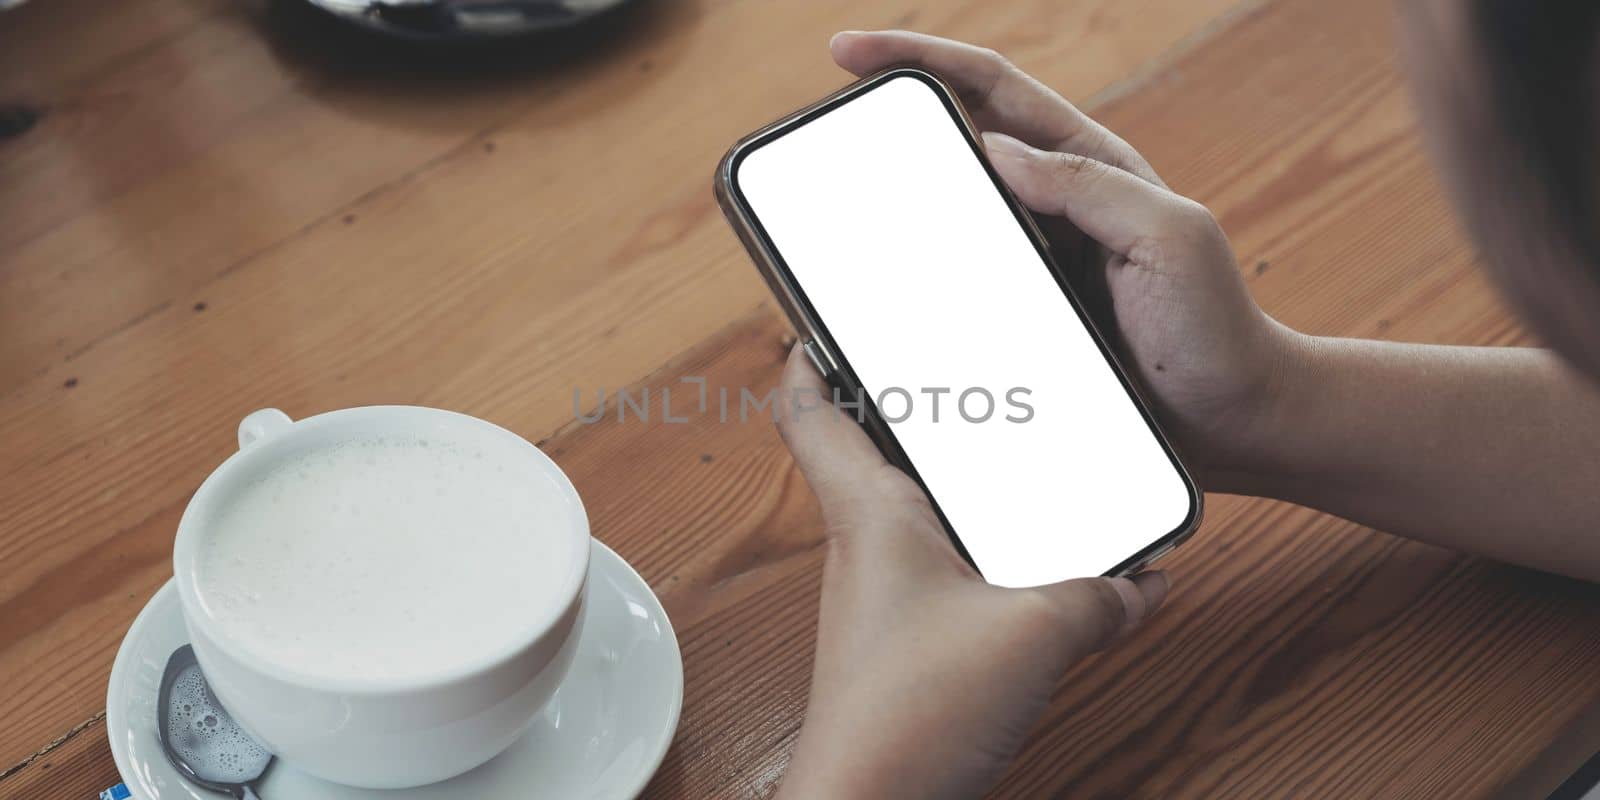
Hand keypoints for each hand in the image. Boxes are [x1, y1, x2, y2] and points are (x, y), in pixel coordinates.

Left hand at [772, 345, 1168, 799]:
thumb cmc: (912, 715)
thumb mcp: (1034, 633)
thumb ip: (1097, 596)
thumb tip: (1139, 584)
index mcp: (869, 513)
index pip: (810, 408)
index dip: (813, 354)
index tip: (831, 316)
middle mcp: (867, 546)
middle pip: (869, 451)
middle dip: (909, 410)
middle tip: (959, 375)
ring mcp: (884, 597)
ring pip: (911, 513)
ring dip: (952, 486)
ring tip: (1015, 459)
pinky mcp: (909, 643)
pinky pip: (945, 574)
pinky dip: (986, 558)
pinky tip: (1042, 575)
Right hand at [831, 31, 1299, 482]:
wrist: (1234, 421)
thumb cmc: (1216, 329)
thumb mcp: (1169, 239)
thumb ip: (1091, 188)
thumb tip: (998, 148)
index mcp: (1090, 167)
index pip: (992, 87)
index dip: (921, 57)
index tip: (851, 55)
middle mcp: (1053, 204)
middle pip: (956, 137)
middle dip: (891, 115)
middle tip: (831, 121)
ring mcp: (1033, 260)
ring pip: (947, 211)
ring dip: (894, 198)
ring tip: (836, 202)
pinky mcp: (1021, 316)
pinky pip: (952, 281)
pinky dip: (912, 272)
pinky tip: (878, 288)